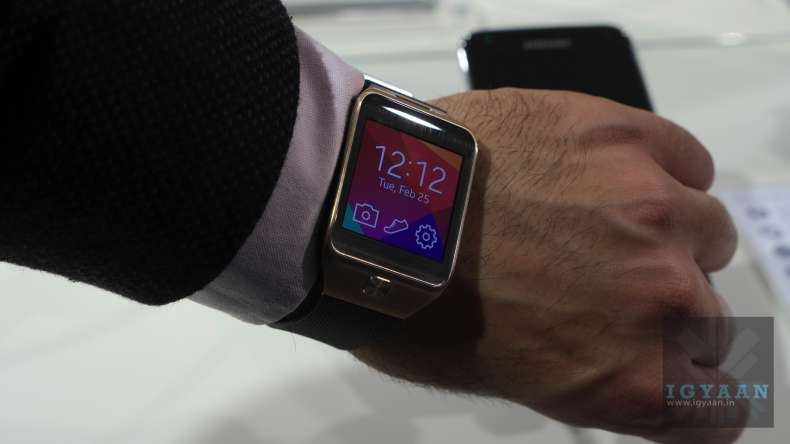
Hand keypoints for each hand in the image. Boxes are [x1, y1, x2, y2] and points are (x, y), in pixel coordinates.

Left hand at [351, 89, 744, 442]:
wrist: (370, 211)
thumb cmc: (413, 302)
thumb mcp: (507, 379)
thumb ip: (590, 376)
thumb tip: (616, 359)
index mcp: (628, 379)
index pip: (716, 409)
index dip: (692, 392)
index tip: (676, 374)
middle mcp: (661, 299)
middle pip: (712, 321)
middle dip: (666, 313)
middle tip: (607, 290)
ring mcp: (651, 209)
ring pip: (708, 233)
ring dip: (668, 238)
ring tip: (603, 225)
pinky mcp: (625, 137)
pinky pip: (689, 162)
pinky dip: (666, 173)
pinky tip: (617, 177)